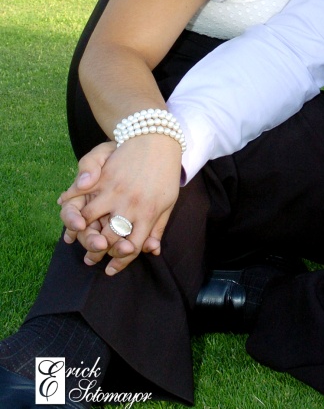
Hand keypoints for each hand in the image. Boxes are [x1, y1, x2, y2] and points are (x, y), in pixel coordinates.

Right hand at [58, 135, 181, 274]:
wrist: (155, 138)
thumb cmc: (164, 172)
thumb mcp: (169, 200)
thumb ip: (158, 227)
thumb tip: (152, 251)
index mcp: (148, 213)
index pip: (133, 247)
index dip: (121, 261)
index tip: (111, 270)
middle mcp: (129, 205)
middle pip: (109, 238)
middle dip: (98, 253)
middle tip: (91, 260)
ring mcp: (114, 191)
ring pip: (90, 221)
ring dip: (82, 235)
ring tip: (78, 243)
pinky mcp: (102, 178)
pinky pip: (82, 197)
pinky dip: (72, 210)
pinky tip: (71, 221)